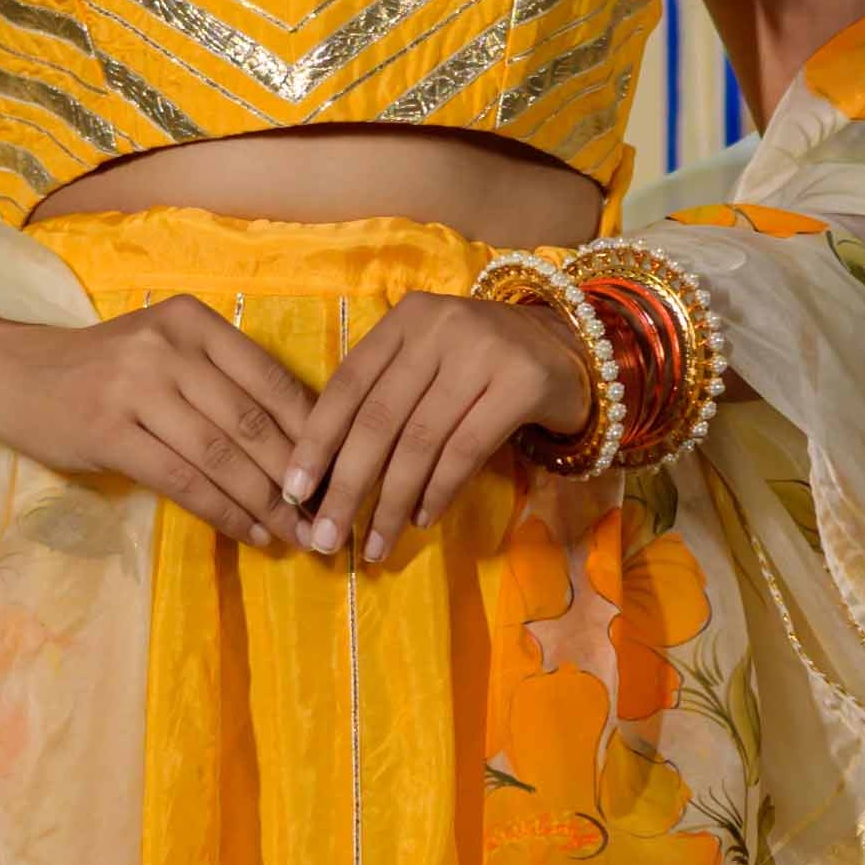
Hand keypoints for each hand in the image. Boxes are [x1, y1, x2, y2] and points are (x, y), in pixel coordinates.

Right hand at [0, 298, 319, 544]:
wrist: (12, 374)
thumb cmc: (101, 371)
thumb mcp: (163, 352)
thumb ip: (221, 381)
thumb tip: (302, 442)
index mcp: (193, 322)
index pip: (271, 378)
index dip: (313, 431)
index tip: (341, 472)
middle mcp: (169, 345)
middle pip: (253, 418)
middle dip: (297, 475)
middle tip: (326, 516)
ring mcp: (136, 385)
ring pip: (222, 452)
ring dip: (265, 502)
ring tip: (294, 535)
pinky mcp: (109, 429)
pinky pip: (182, 478)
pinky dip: (223, 510)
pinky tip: (248, 533)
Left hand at [279, 289, 588, 564]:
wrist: (570, 350)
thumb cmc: (482, 367)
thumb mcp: (427, 364)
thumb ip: (383, 399)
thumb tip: (326, 478)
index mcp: (405, 320)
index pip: (347, 385)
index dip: (316, 441)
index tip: (294, 491)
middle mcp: (440, 327)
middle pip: (378, 419)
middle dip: (346, 486)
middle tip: (325, 536)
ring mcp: (484, 351)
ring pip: (419, 442)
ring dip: (390, 503)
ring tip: (373, 545)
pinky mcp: (522, 383)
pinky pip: (465, 451)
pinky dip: (437, 492)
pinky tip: (419, 519)